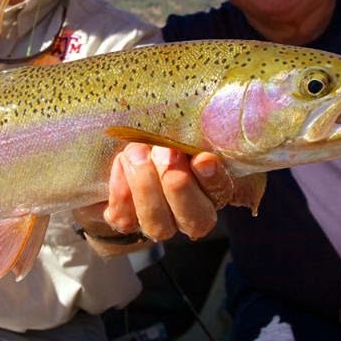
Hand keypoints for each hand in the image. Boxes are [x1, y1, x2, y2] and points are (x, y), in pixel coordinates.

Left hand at [102, 143, 231, 241]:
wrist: (120, 154)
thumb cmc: (157, 137)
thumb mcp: (175, 131)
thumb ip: (187, 133)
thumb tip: (195, 117)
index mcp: (210, 190)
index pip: (220, 192)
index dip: (213, 179)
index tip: (203, 158)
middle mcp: (188, 215)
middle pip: (196, 220)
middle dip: (180, 186)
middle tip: (166, 152)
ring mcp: (157, 223)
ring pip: (158, 224)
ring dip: (146, 186)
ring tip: (137, 152)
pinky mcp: (127, 222)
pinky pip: (125, 217)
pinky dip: (121, 188)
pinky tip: (122, 161)